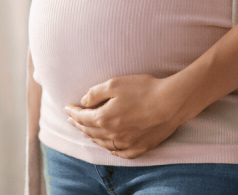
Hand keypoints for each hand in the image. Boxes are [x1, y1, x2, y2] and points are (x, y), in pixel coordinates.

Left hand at [64, 74, 184, 158]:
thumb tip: (83, 102)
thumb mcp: (115, 84)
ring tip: (86, 131)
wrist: (171, 102)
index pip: (82, 117)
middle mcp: (112, 134)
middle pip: (90, 131)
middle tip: (73, 119)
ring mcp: (126, 143)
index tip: (67, 107)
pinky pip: (120, 153)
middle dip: (79, 124)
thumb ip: (96, 93)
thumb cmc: (144, 89)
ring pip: (103, 143)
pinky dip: (110, 149)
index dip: (73, 112)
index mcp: (104, 118)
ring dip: (92, 136)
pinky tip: (109, 146)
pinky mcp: (140, 147)